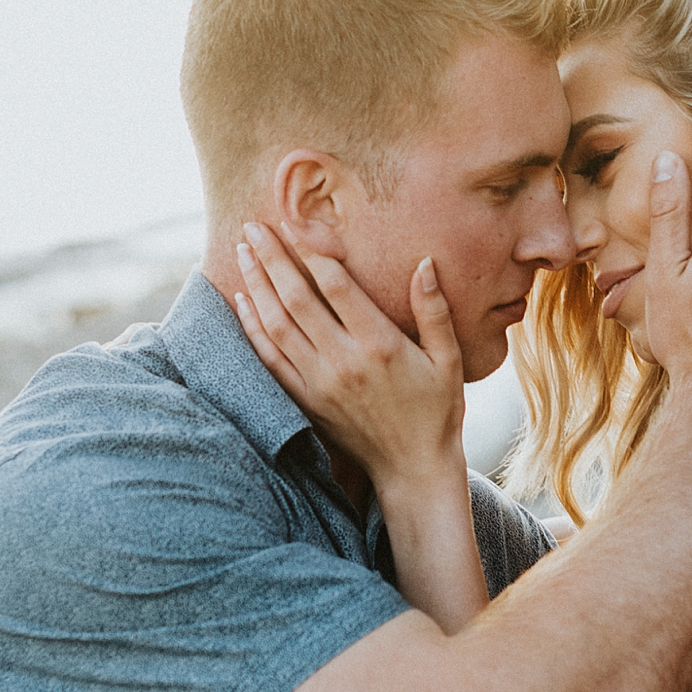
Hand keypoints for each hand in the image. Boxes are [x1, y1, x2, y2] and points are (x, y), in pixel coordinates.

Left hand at [232, 221, 467, 495]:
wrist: (413, 469)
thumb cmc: (437, 412)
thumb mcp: (449, 361)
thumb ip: (435, 312)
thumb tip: (425, 265)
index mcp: (380, 345)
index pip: (335, 286)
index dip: (311, 251)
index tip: (295, 223)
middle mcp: (344, 362)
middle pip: (296, 299)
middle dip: (272, 258)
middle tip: (254, 226)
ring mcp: (320, 383)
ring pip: (277, 325)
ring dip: (256, 285)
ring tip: (242, 251)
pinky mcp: (307, 401)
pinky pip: (270, 359)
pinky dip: (252, 328)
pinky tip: (242, 301)